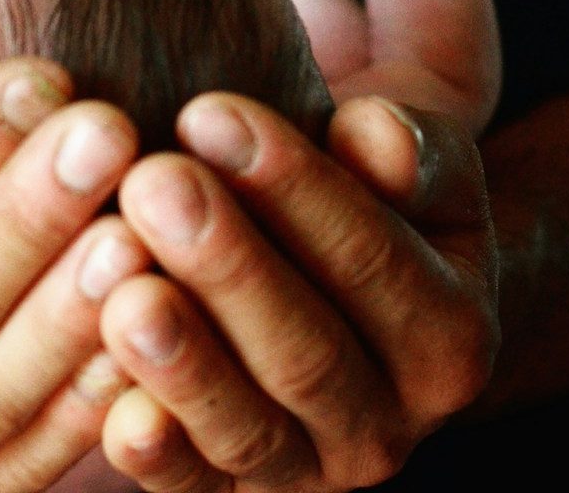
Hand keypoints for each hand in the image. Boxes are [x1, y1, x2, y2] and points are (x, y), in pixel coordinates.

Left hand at [98, 93, 498, 491]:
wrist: (346, 302)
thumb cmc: (367, 206)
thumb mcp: (419, 171)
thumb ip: (408, 151)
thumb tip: (372, 131)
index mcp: (450, 332)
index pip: (370, 254)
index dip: (289, 184)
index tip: (207, 113)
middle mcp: (389, 420)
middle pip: (306, 349)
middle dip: (225, 264)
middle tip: (152, 184)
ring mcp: (310, 469)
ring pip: (251, 428)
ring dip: (186, 364)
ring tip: (124, 294)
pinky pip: (198, 491)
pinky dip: (161, 458)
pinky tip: (117, 414)